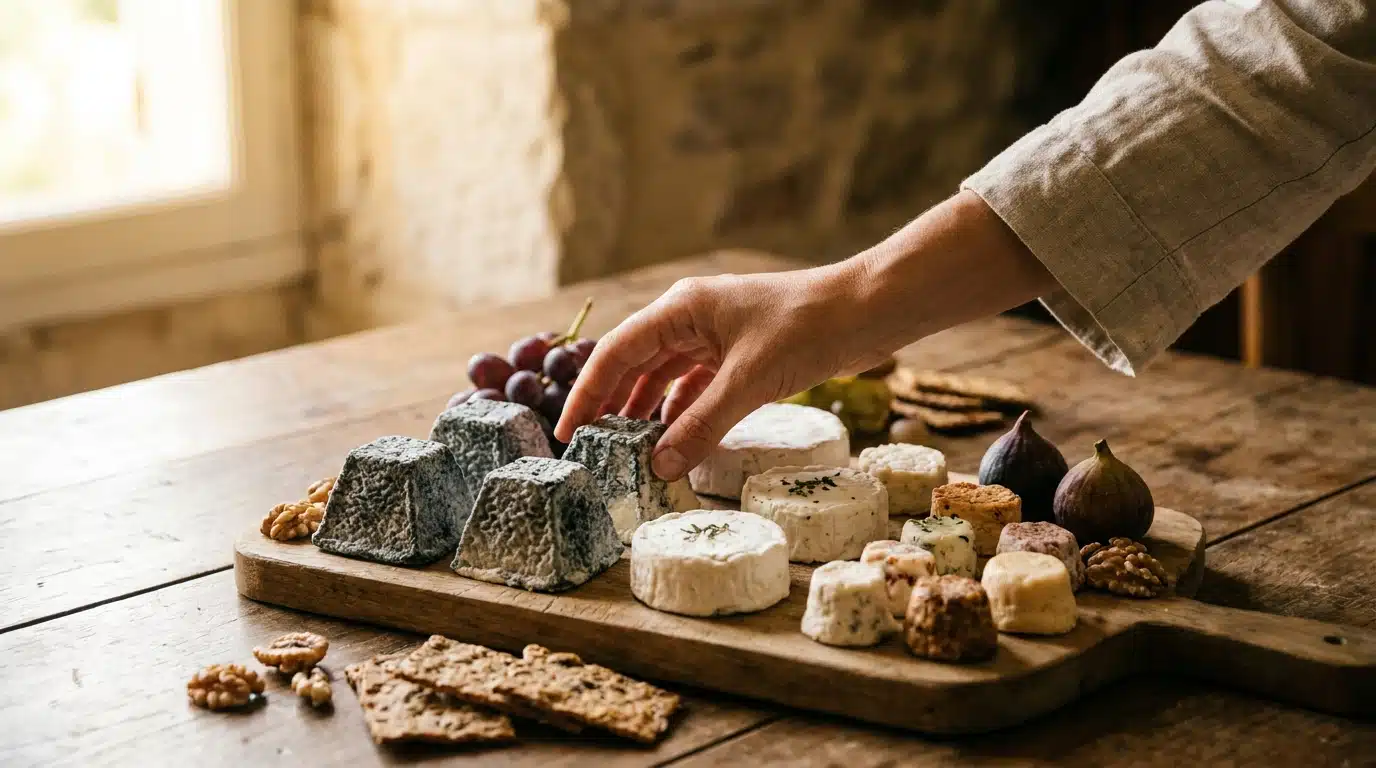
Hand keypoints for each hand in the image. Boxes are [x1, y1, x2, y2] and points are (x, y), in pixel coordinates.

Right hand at [554, 264, 888, 480]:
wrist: (868, 310)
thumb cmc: (809, 327)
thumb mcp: (749, 381)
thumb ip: (703, 425)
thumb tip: (660, 467)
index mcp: (681, 309)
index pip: (616, 352)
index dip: (588, 393)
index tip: (569, 433)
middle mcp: (690, 319)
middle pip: (635, 366)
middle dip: (613, 407)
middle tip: (593, 452)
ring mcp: (714, 337)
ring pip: (665, 379)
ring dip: (648, 415)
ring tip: (629, 456)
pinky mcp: (739, 356)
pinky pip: (697, 388)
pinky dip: (684, 415)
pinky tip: (675, 445)